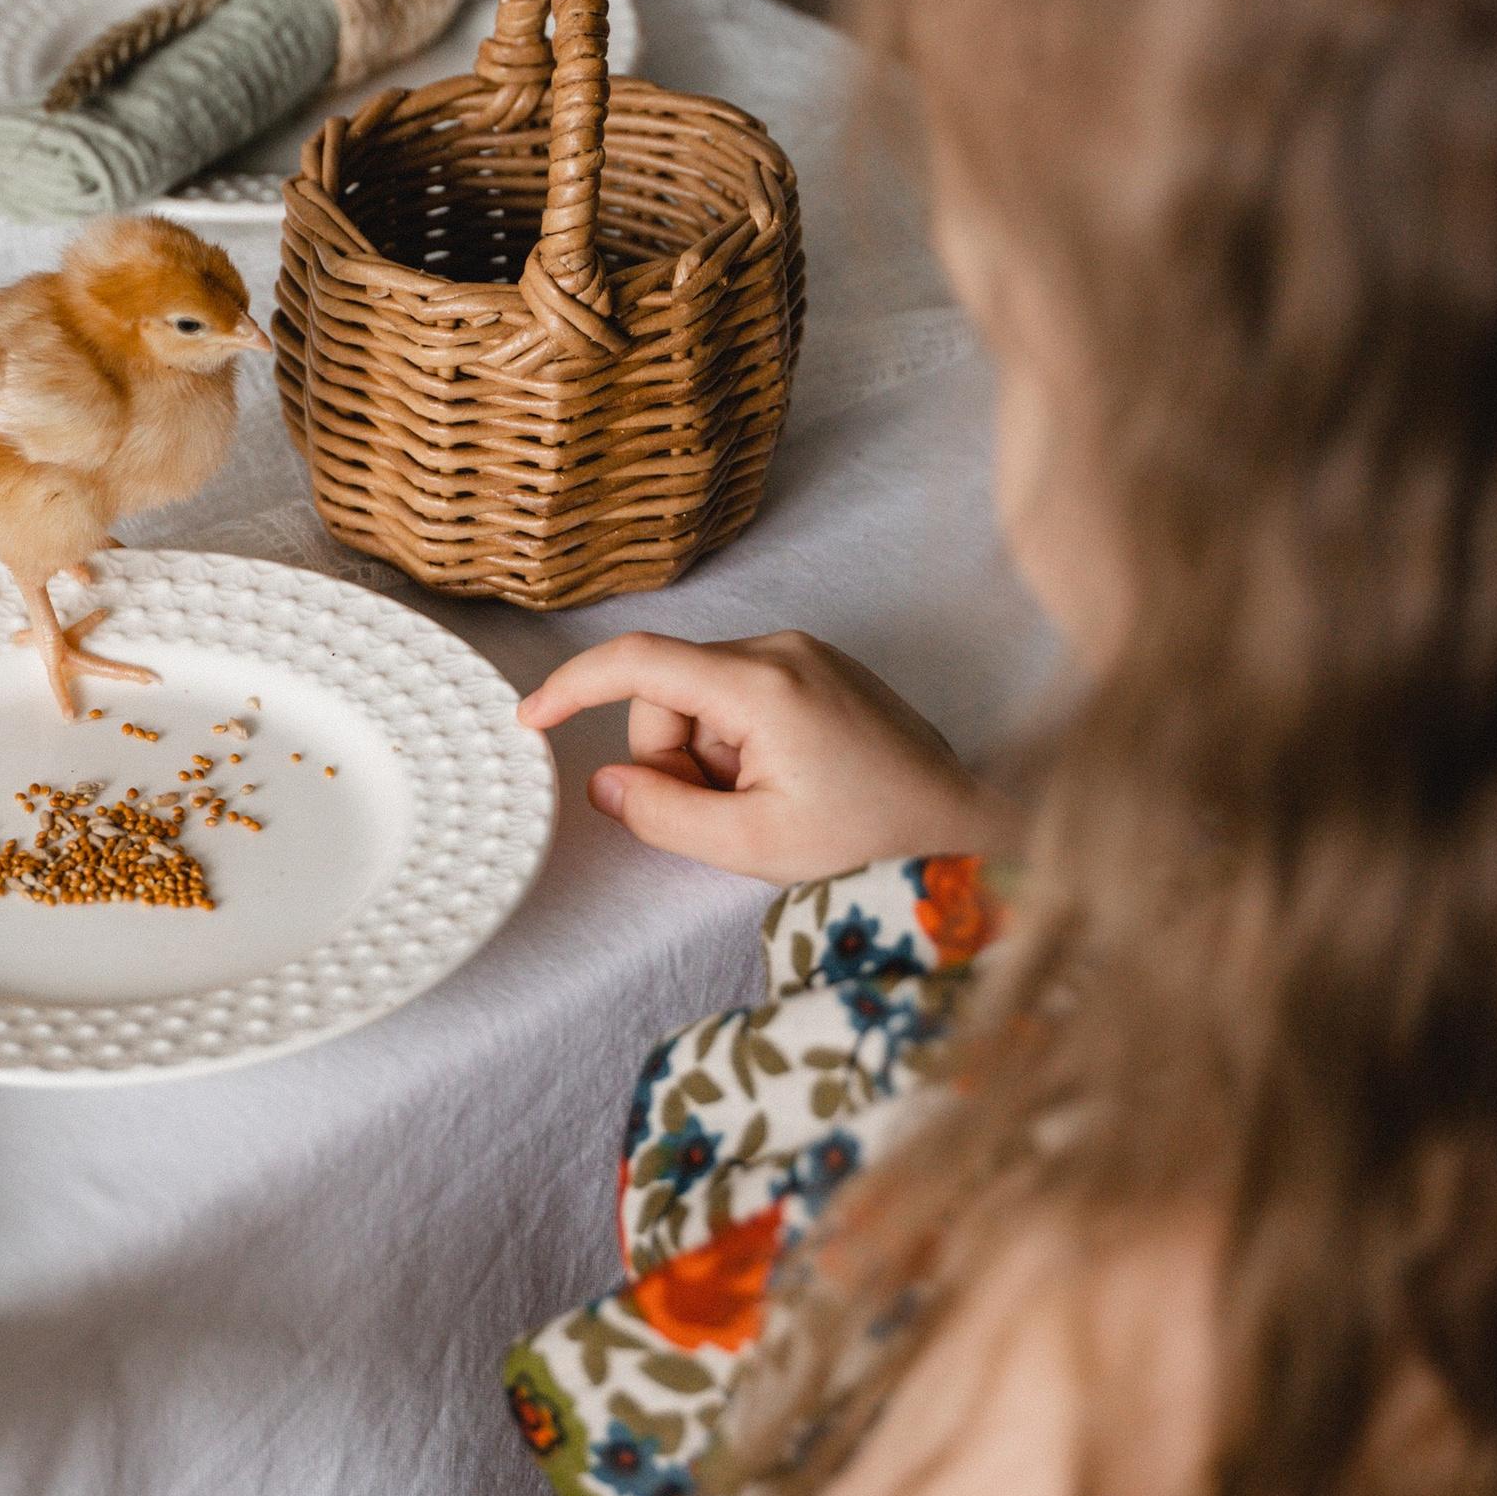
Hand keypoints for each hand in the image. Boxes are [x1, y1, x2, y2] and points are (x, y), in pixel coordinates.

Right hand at [515, 629, 1014, 884]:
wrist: (963, 831)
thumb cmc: (873, 840)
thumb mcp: (752, 846)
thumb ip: (663, 813)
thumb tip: (607, 784)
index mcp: (763, 685)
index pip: (639, 663)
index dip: (574, 688)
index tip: (533, 719)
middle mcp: (782, 649)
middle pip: (669, 695)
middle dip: (676, 761)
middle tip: (728, 817)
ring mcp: (804, 653)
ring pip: (701, 701)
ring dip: (712, 759)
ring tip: (771, 804)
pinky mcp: (818, 668)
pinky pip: (740, 699)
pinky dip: (742, 746)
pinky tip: (790, 783)